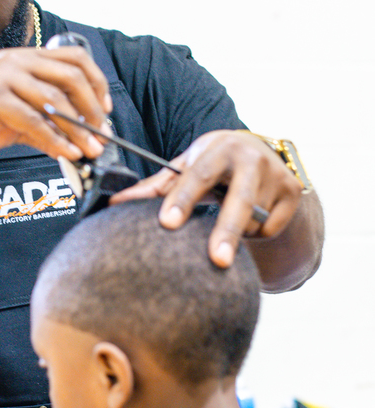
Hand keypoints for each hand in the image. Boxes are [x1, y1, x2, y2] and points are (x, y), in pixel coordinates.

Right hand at [0, 45, 112, 159]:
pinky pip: (32, 120)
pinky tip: (65, 153)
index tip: (105, 109)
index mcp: (22, 58)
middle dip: (93, 109)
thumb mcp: (8, 112)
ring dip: (79, 129)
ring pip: (55, 100)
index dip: (96, 83)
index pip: (73, 59)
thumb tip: (70, 140)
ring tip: (89, 149)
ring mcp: (2, 77)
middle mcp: (15, 61)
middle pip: (71, 77)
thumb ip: (38, 121)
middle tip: (101, 134)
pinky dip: (54, 140)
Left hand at [110, 130, 303, 267]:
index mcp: (219, 147)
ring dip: (236, 230)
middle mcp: (252, 157)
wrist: (261, 149)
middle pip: (239, 201)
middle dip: (227, 231)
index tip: (168, 223)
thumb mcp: (188, 166)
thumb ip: (155, 187)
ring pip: (252, 221)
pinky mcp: (293, 193)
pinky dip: (256, 232)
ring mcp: (277, 175)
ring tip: (229, 213)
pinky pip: (269, 229)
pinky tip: (252, 215)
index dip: (183, 199)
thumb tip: (113, 203)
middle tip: (217, 260)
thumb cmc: (213, 162)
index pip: (198, 175)